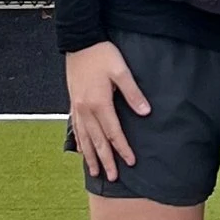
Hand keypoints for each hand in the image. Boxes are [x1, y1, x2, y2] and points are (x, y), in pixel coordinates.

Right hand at [66, 40, 150, 179]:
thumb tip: (145, 112)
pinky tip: (81, 150)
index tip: (131, 162)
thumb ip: (133, 93)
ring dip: (91, 156)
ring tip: (95, 172)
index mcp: (99, 103)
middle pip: (97, 141)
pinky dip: (79, 141)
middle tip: (113, 177)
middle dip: (106, 160)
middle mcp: (86, 109)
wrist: (79, 42)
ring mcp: (77, 107)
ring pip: (84, 138)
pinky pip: (76, 128)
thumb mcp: (121, 71)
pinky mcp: (73, 102)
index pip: (113, 133)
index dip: (123, 149)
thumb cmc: (102, 54)